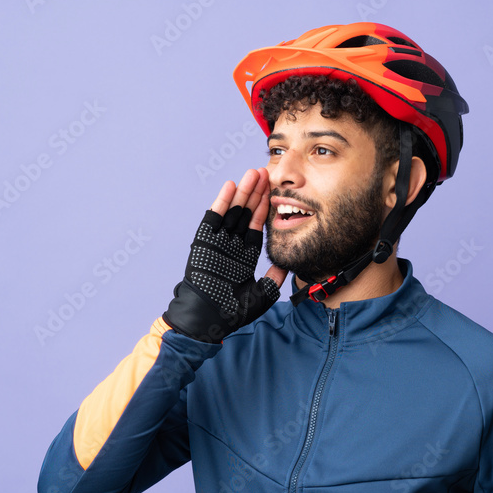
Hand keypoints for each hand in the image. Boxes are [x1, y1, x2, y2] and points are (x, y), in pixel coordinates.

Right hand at [162, 168, 288, 342]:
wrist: (207, 319)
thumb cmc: (231, 313)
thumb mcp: (262, 295)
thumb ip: (274, 279)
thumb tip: (287, 265)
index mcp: (243, 257)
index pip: (255, 227)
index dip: (264, 209)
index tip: (273, 192)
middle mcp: (231, 246)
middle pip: (245, 214)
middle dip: (255, 194)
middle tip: (265, 173)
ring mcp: (217, 243)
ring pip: (232, 211)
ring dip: (242, 192)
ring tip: (252, 173)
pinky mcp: (204, 242)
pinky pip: (214, 218)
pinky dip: (222, 202)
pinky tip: (230, 186)